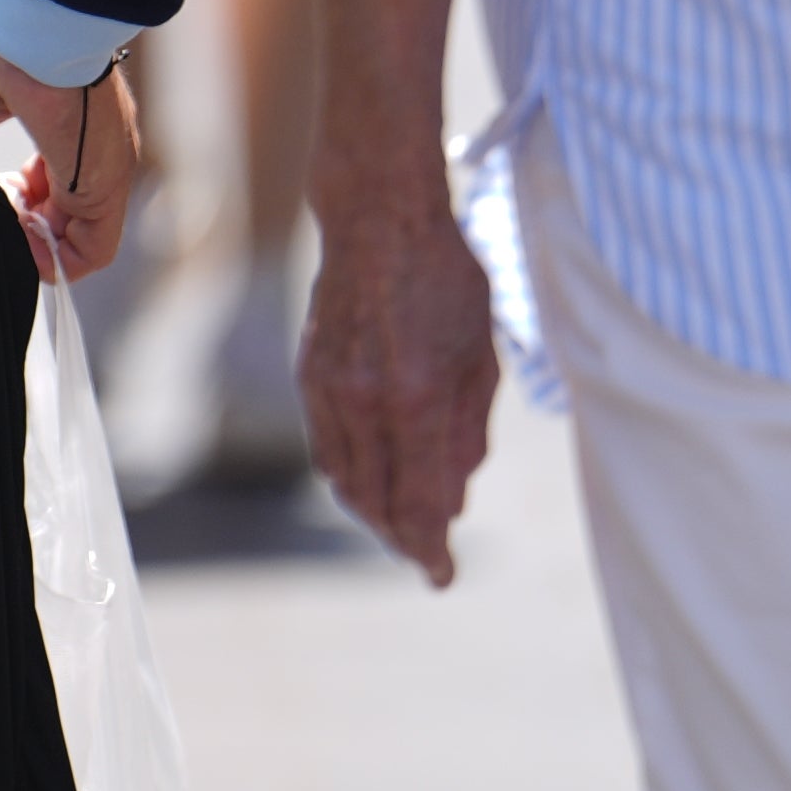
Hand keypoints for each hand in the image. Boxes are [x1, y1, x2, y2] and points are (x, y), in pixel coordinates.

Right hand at [0, 38, 146, 283]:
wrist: (29, 27)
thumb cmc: (0, 49)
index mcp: (72, 124)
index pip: (59, 184)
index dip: (22, 199)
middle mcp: (98, 151)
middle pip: (70, 216)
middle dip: (26, 222)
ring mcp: (108, 170)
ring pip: (82, 238)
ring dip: (35, 241)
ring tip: (3, 211)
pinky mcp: (107, 187)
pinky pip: (91, 251)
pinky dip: (54, 258)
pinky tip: (16, 231)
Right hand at [301, 195, 502, 585]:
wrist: (378, 214)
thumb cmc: (446, 278)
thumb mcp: (481, 356)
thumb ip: (468, 432)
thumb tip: (452, 495)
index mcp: (418, 399)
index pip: (421, 503)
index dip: (431, 549)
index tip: (442, 577)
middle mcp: (366, 403)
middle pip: (377, 504)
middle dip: (403, 538)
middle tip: (426, 555)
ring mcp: (329, 390)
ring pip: (345, 480)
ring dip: (373, 512)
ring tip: (401, 524)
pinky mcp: (309, 375)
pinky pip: (327, 448)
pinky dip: (349, 475)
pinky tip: (370, 480)